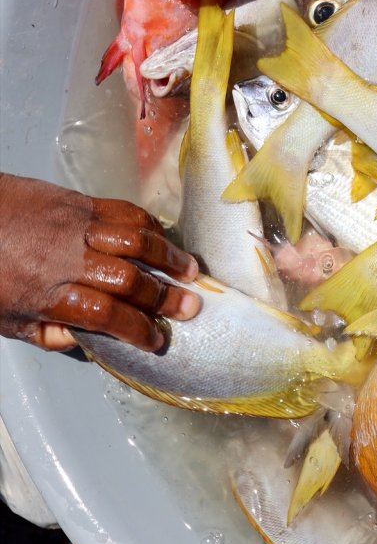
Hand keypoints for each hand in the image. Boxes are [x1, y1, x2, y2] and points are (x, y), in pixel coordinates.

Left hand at [0, 174, 200, 351]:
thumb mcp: (4, 318)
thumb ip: (46, 333)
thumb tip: (86, 342)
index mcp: (47, 293)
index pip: (105, 315)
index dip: (137, 330)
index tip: (156, 340)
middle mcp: (68, 259)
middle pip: (129, 279)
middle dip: (165, 297)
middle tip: (191, 307)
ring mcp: (77, 225)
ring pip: (135, 241)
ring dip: (168, 257)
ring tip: (190, 271)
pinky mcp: (80, 201)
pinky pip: (124, 212)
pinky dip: (150, 226)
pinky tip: (164, 239)